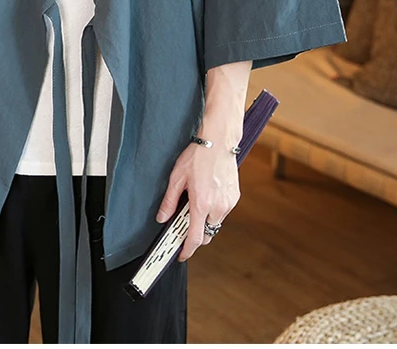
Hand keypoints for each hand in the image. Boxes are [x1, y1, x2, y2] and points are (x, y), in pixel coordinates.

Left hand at [156, 140, 240, 261]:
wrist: (218, 141)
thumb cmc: (197, 156)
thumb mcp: (177, 178)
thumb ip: (169, 201)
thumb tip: (162, 218)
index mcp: (201, 204)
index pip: (195, 238)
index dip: (187, 250)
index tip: (181, 254)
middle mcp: (218, 207)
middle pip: (207, 233)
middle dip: (196, 234)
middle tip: (184, 224)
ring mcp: (229, 203)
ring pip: (215, 222)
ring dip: (205, 220)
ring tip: (196, 203)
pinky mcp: (234, 197)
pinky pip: (223, 211)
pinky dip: (214, 210)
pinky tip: (207, 195)